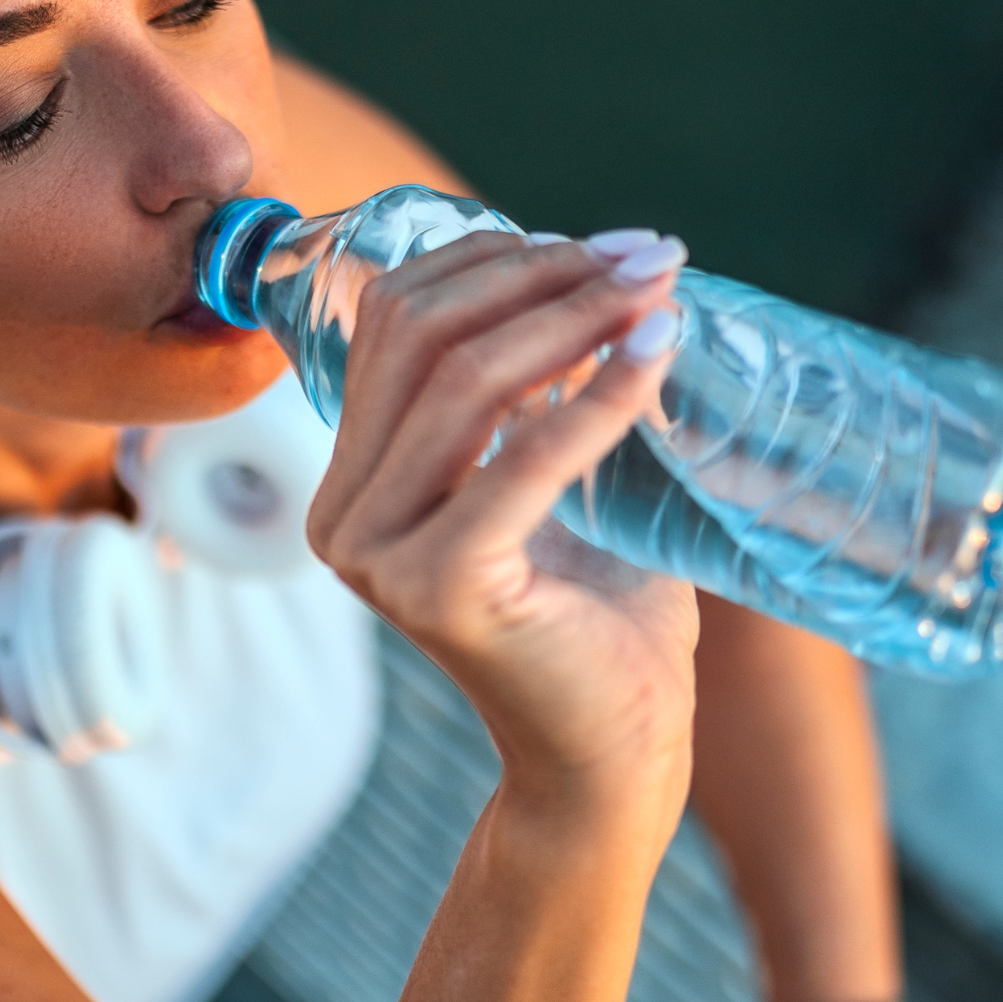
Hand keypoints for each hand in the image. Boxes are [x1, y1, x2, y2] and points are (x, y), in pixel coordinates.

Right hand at [305, 229, 697, 808]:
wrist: (616, 756)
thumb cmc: (598, 614)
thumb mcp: (554, 473)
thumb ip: (542, 384)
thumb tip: (592, 265)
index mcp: (353, 481)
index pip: (395, 321)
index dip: (494, 259)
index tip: (603, 245)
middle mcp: (343, 516)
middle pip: (423, 336)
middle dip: (542, 275)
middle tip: (649, 254)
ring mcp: (378, 555)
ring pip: (466, 383)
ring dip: (574, 318)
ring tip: (659, 290)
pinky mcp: (441, 588)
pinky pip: (525, 457)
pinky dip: (600, 394)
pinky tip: (658, 353)